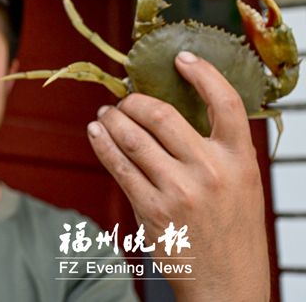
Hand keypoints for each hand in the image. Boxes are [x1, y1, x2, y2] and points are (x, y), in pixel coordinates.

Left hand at [88, 51, 268, 301]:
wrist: (228, 284)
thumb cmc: (231, 228)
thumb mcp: (241, 182)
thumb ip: (216, 148)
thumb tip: (171, 109)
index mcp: (239, 159)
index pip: (226, 102)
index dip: (203, 73)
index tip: (182, 58)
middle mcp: (210, 171)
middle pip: (161, 114)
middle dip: (133, 101)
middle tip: (123, 100)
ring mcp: (179, 191)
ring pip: (132, 137)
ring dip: (111, 119)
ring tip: (105, 114)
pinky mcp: (151, 210)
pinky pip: (118, 165)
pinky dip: (102, 143)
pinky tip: (96, 132)